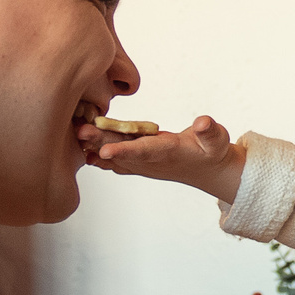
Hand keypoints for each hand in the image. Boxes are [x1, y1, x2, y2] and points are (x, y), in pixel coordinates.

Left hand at [81, 114, 245, 204]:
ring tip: (76, 134)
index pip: (146, 152)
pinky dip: (100, 153)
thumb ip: (211, 132)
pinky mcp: (140, 160)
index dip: (126, 151)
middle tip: (81, 132)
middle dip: (102, 143)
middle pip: (125, 151)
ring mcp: (145, 162)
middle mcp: (153, 160)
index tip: (104, 151)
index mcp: (170, 153)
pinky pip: (118, 157)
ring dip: (96, 145)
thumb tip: (203, 122)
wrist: (208, 171)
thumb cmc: (212, 151)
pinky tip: (83, 148)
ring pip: (118, 153)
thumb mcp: (218, 140)